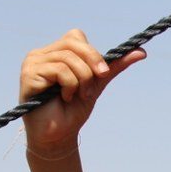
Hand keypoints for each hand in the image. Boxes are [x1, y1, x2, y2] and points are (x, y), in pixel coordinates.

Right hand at [19, 29, 144, 155]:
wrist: (59, 135)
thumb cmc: (74, 110)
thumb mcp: (97, 84)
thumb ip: (113, 67)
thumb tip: (141, 52)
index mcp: (56, 53)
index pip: (76, 36)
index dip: (93, 52)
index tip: (103, 73)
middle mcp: (42, 54)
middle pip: (73, 43)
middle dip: (92, 63)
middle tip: (96, 83)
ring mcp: (33, 63)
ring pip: (69, 58)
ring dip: (83, 80)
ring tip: (78, 95)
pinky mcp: (29, 74)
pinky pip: (60, 70)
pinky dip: (70, 86)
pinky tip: (65, 97)